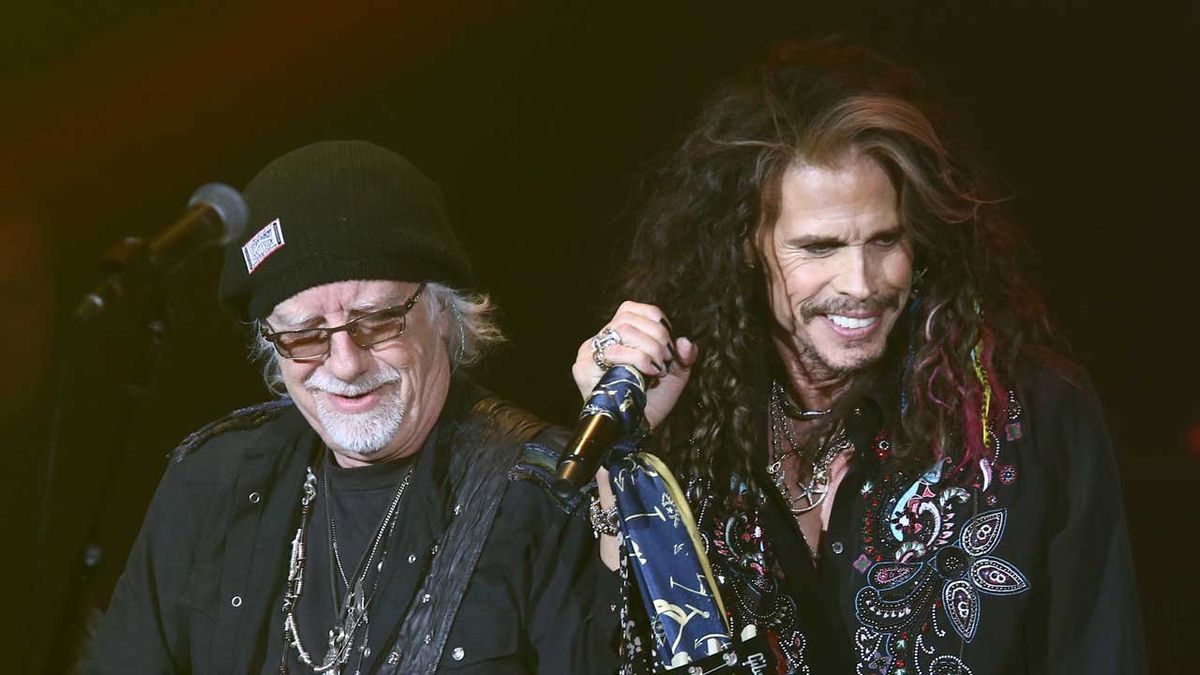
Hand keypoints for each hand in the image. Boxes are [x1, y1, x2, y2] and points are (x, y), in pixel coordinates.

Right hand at [572, 301, 697, 429]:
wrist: (637, 431)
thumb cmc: (652, 401)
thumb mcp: (674, 374)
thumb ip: (683, 355)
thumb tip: (684, 342)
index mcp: (616, 335)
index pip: (631, 309)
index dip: (656, 321)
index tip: (669, 344)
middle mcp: (599, 340)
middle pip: (629, 318)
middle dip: (657, 336)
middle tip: (666, 360)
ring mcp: (589, 353)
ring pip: (624, 330)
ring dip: (650, 348)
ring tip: (658, 368)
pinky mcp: (584, 369)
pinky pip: (615, 352)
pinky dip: (638, 359)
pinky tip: (648, 374)